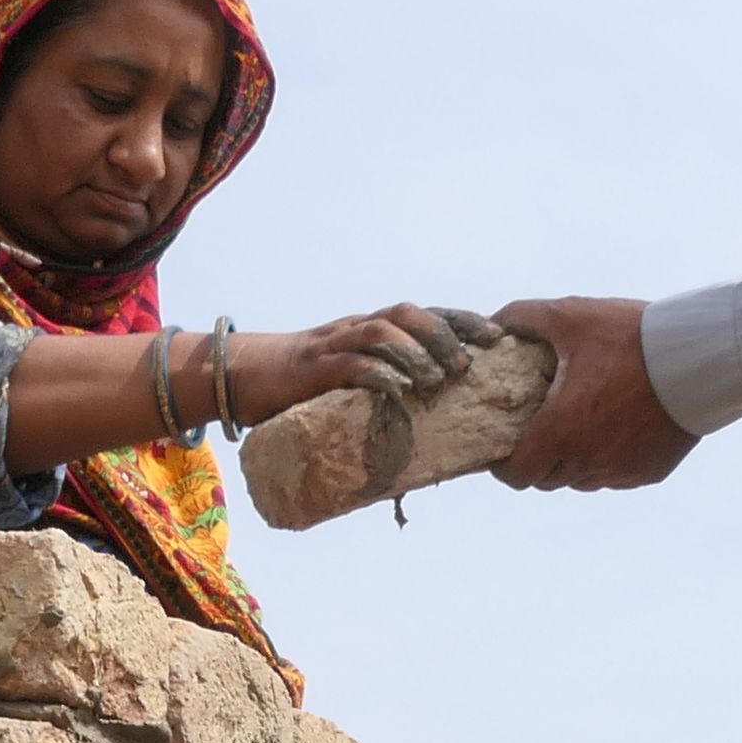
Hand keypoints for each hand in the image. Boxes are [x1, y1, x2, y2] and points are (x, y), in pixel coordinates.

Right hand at [232, 303, 504, 421]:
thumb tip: (437, 429)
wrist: (245, 375)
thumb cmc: (305, 386)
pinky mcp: (313, 369)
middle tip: (466, 365)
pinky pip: (349, 363)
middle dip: (442, 334)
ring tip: (436, 378)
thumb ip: (388, 389)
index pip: (425, 314)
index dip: (461, 321)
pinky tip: (399, 390)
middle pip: (407, 314)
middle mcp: (356, 328)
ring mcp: (334, 344)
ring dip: (415, 352)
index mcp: (371, 328)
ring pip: (381, 332)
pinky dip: (377, 374)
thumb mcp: (352, 380)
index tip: (496, 338)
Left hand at [490, 296, 697, 491]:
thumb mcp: (570, 316)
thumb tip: (493, 324)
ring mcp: (621, 471)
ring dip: (572, 462)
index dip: (503, 466)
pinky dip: (607, 461)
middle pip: (546, 479)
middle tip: (539, 429)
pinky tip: (615, 429)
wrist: (700, 357)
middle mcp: (588, 461)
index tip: (504, 447)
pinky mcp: (649, 472)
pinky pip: (616, 476)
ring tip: (578, 427)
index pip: (516, 475)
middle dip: (537, 459)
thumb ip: (523, 317)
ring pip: (582, 480)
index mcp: (561, 431)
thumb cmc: (631, 336)